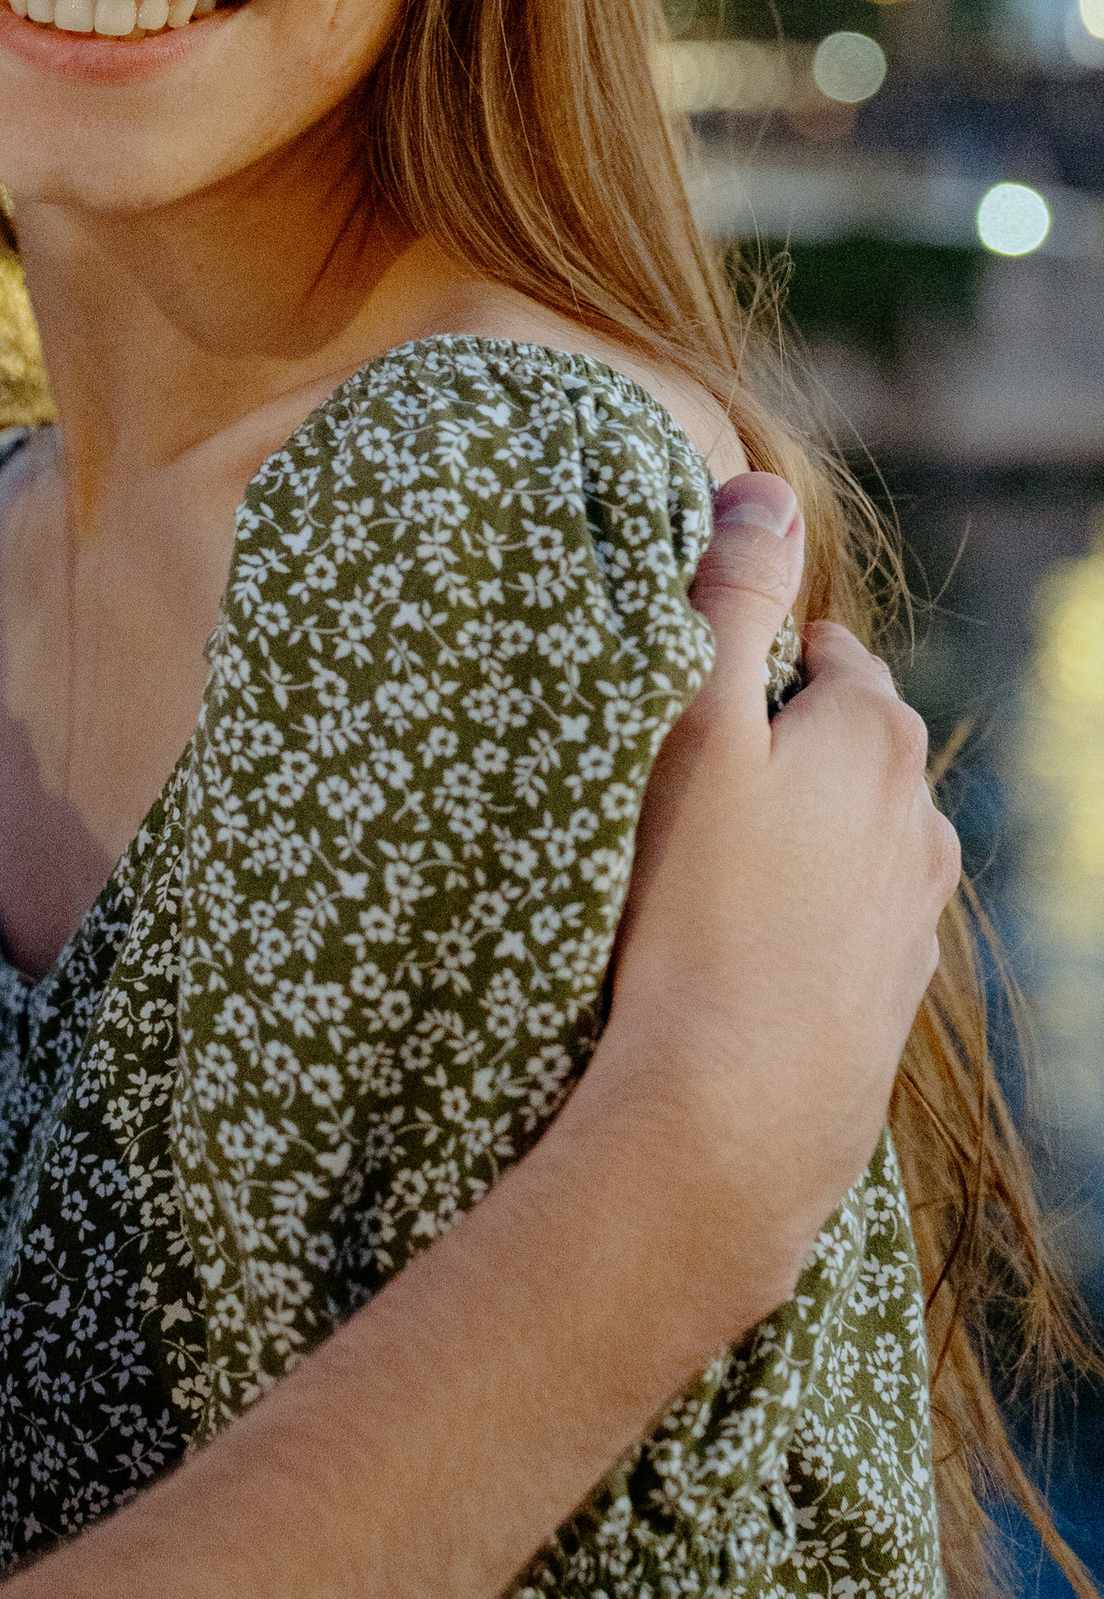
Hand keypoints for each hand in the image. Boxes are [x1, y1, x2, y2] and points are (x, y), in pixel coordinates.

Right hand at [593, 473, 958, 1342]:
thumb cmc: (693, 906)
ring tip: (700, 865)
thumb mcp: (694, 726)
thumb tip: (766, 489)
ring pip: (853, 836)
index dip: (752, 661)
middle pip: (846, 744)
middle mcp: (918, 819)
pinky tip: (735, 945)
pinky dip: (803, 915)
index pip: (825, 653)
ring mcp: (912, 916)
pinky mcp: (891, 995)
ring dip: (795, 833)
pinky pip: (846, 919)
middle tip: (680, 774)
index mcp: (871, 737)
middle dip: (780, 743)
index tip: (687, 692)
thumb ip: (729, 599)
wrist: (732, 1109)